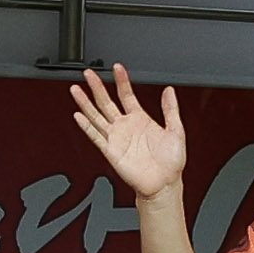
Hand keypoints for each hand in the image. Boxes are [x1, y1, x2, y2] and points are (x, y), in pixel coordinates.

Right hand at [65, 65, 188, 202]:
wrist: (165, 185)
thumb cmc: (171, 163)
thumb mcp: (176, 131)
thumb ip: (171, 109)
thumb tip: (169, 90)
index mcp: (141, 119)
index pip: (127, 94)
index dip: (122, 80)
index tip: (117, 68)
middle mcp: (126, 127)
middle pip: (106, 102)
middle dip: (97, 87)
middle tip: (89, 73)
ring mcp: (116, 138)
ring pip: (97, 116)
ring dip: (85, 103)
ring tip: (77, 89)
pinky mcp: (111, 151)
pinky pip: (96, 136)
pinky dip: (86, 126)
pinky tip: (78, 115)